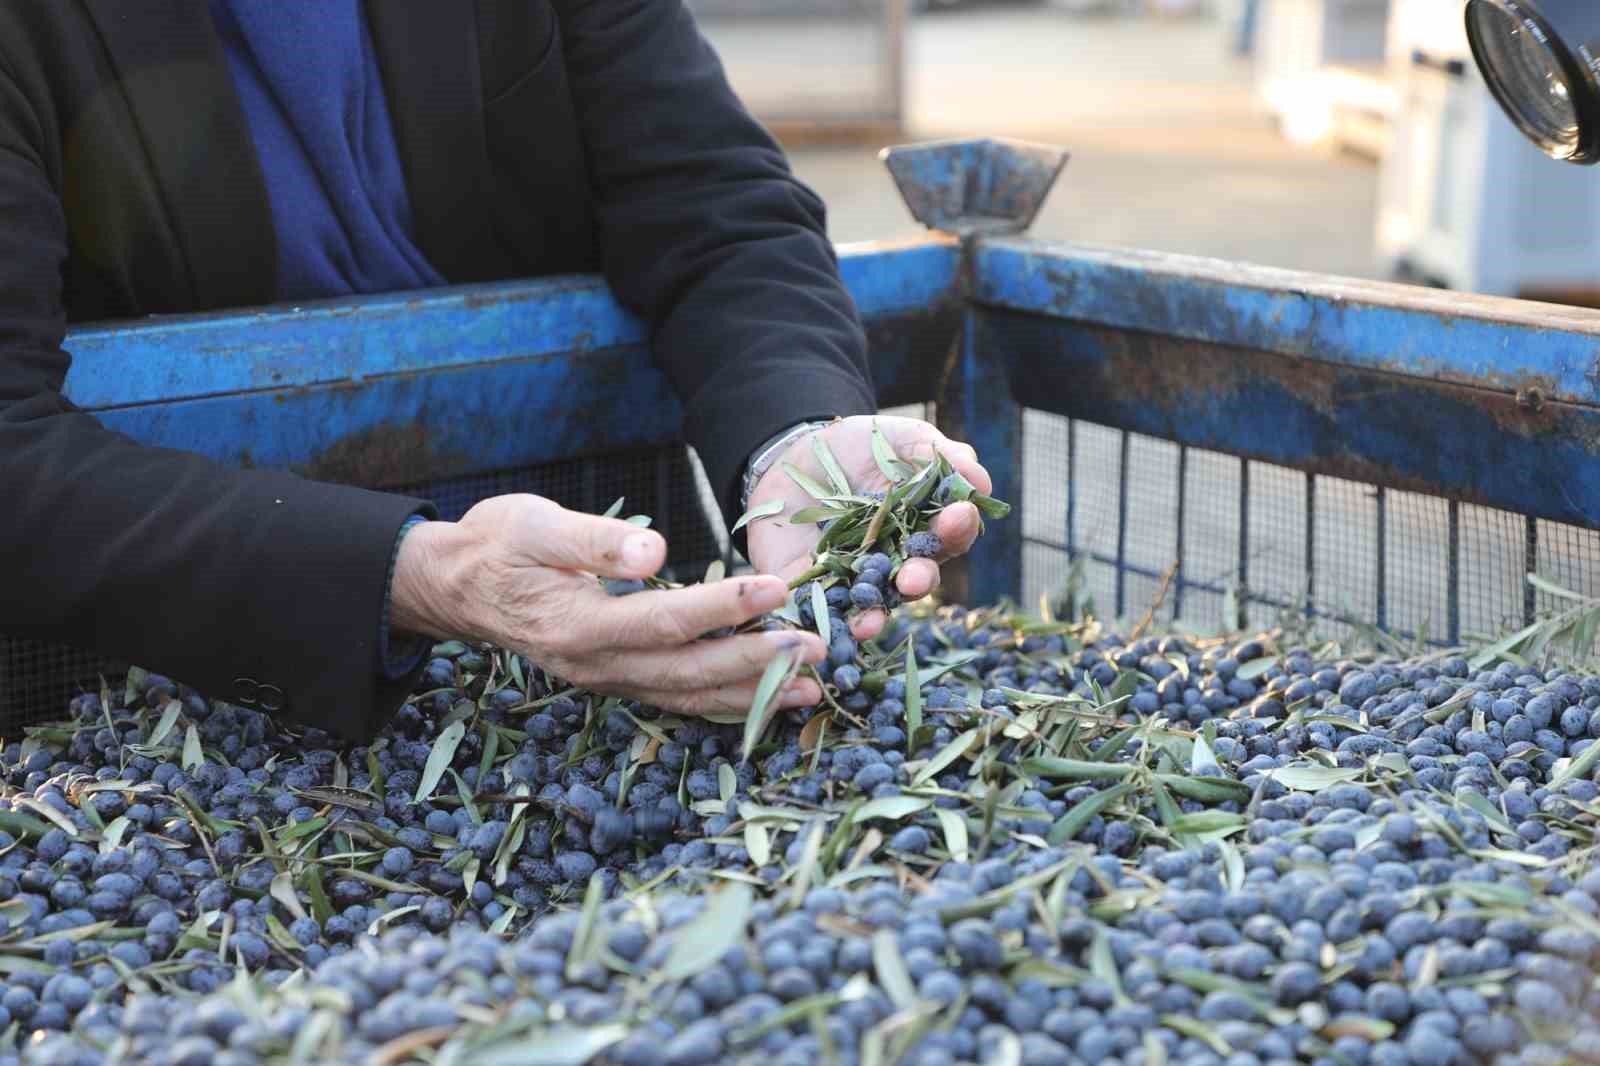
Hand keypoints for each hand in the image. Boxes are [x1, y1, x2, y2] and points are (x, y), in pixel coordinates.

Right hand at [390, 495, 825, 714]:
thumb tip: (652, 550)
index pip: (664, 621)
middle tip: (817, 648)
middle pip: (688, 672)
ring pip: (687, 697)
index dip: (724, 609)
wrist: (455, 586)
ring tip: (810, 688)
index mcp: (577, 625)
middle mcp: (596, 665)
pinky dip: (724, 703)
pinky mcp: (616, 679)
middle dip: (757, 664)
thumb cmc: (497, 544)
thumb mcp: (534, 525)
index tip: (777, 589)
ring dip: (751, 695)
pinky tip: (764, 698)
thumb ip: (594, 539)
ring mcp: (607, 679)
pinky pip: (677, 700)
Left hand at [744, 415, 992, 640]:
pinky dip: (820, 622)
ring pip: (870, 604)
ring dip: (874, 616)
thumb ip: (942, 456)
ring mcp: (855, 576)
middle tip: (915, 577)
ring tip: (871, 623)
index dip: (957, 529)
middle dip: (918, 579)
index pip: (949, 537)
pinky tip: (821, 630)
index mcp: (924, 528)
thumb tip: (982, 484)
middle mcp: (895, 560)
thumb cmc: (861, 446)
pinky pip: (818, 608)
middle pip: (914, 578)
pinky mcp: (811, 584)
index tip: (960, 515)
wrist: (797, 449)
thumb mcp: (904, 439)